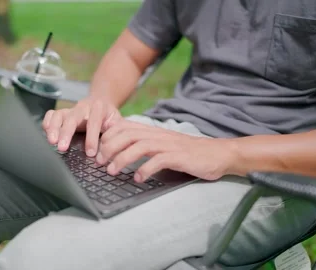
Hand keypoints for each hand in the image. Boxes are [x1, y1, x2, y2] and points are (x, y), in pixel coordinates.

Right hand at [42, 97, 121, 154]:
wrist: (102, 101)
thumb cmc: (109, 116)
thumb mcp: (118, 122)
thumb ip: (116, 132)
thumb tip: (113, 148)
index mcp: (99, 108)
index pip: (93, 122)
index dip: (91, 139)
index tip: (91, 153)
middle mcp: (82, 107)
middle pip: (72, 118)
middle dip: (66, 133)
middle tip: (62, 148)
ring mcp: (71, 109)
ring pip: (59, 115)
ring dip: (53, 129)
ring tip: (52, 142)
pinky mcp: (62, 113)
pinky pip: (51, 114)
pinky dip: (47, 123)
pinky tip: (46, 134)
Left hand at [97, 120, 237, 181]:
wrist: (217, 154)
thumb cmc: (187, 153)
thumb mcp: (163, 145)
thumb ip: (144, 145)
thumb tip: (120, 151)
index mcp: (152, 131)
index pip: (123, 127)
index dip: (107, 137)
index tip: (98, 151)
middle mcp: (157, 135)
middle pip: (126, 135)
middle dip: (109, 148)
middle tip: (99, 163)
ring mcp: (168, 145)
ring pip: (138, 146)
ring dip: (121, 159)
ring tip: (112, 172)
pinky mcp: (178, 156)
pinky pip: (158, 160)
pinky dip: (145, 169)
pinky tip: (138, 179)